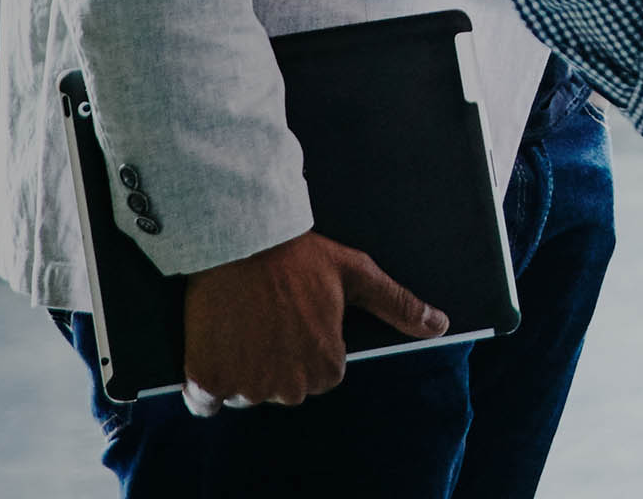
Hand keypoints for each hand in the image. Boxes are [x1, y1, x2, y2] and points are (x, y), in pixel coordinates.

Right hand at [178, 230, 443, 410]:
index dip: (308, 348)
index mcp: (326, 367)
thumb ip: (398, 305)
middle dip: (275, 362)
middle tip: (268, 319)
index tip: (297, 320)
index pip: (320, 376)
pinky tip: (213, 351)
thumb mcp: (357, 274)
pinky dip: (204, 386)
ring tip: (242, 325)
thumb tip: (439, 326)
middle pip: (282, 389)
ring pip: (244, 393)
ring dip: (240, 370)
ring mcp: (245, 387)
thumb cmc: (301, 256)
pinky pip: (203, 402)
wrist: (241, 240)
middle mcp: (287, 387)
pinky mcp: (206, 381)